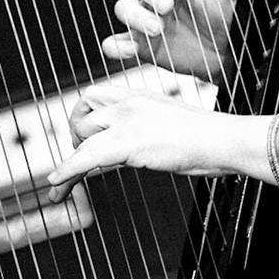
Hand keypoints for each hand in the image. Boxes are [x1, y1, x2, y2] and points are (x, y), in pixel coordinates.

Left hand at [45, 75, 243, 202]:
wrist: (222, 140)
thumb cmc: (204, 138)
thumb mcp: (166, 124)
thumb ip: (141, 129)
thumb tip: (123, 150)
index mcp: (137, 93)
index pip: (94, 96)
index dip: (82, 118)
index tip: (82, 137)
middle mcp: (127, 101)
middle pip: (81, 112)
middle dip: (75, 135)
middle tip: (80, 158)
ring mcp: (126, 121)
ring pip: (81, 138)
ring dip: (71, 161)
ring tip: (63, 184)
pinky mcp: (127, 143)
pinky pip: (85, 158)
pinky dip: (66, 172)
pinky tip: (56, 186)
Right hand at [102, 0, 237, 79]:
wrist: (225, 54)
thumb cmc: (223, 16)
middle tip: (168, 6)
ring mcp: (147, 17)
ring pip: (125, 8)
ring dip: (136, 17)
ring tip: (156, 29)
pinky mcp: (141, 44)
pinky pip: (119, 42)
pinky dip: (117, 46)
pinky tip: (123, 49)